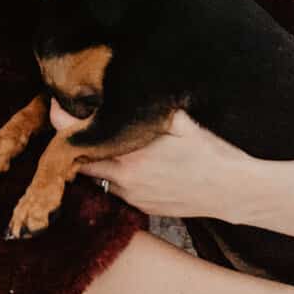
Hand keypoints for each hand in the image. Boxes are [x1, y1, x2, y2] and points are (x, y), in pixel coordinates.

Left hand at [58, 104, 250, 219]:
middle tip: (73, 124)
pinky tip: (123, 162)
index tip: (58, 106)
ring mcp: (133, 197)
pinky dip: (112, 176)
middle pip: (80, 163)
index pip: (78, 139)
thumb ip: (150, 108)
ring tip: (99, 140)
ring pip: (97, 178)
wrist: (234, 191)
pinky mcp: (143, 208)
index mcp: (130, 155)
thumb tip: (131, 85)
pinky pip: (115, 191)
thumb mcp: (181, 121)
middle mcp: (125, 180)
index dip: (63, 122)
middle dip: (74, 144)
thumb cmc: (211, 152)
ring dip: (94, 161)